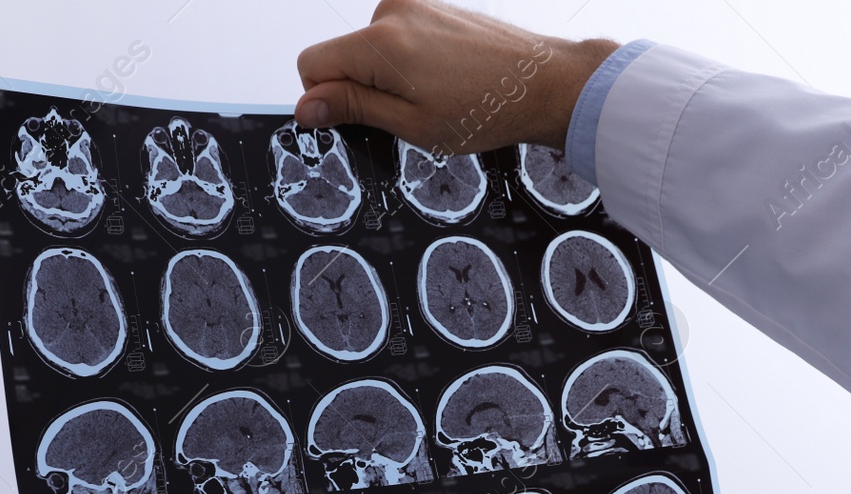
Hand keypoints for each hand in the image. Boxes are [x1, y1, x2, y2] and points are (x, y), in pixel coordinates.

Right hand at [294, 0, 618, 153]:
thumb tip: (306, 105)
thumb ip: (352, 109)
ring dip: (391, 77)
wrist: (543, 84)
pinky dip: (411, 62)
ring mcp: (415, 5)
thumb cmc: (487, 109)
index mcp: (381, 43)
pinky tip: (446, 80)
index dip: (326, 99)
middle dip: (363, 88)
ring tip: (437, 96)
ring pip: (371, 50)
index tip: (357, 120)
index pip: (312, 65)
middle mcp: (393, 13)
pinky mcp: (432, 6)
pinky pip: (398, 37)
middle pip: (342, 55)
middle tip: (410, 113)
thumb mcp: (411, 125)